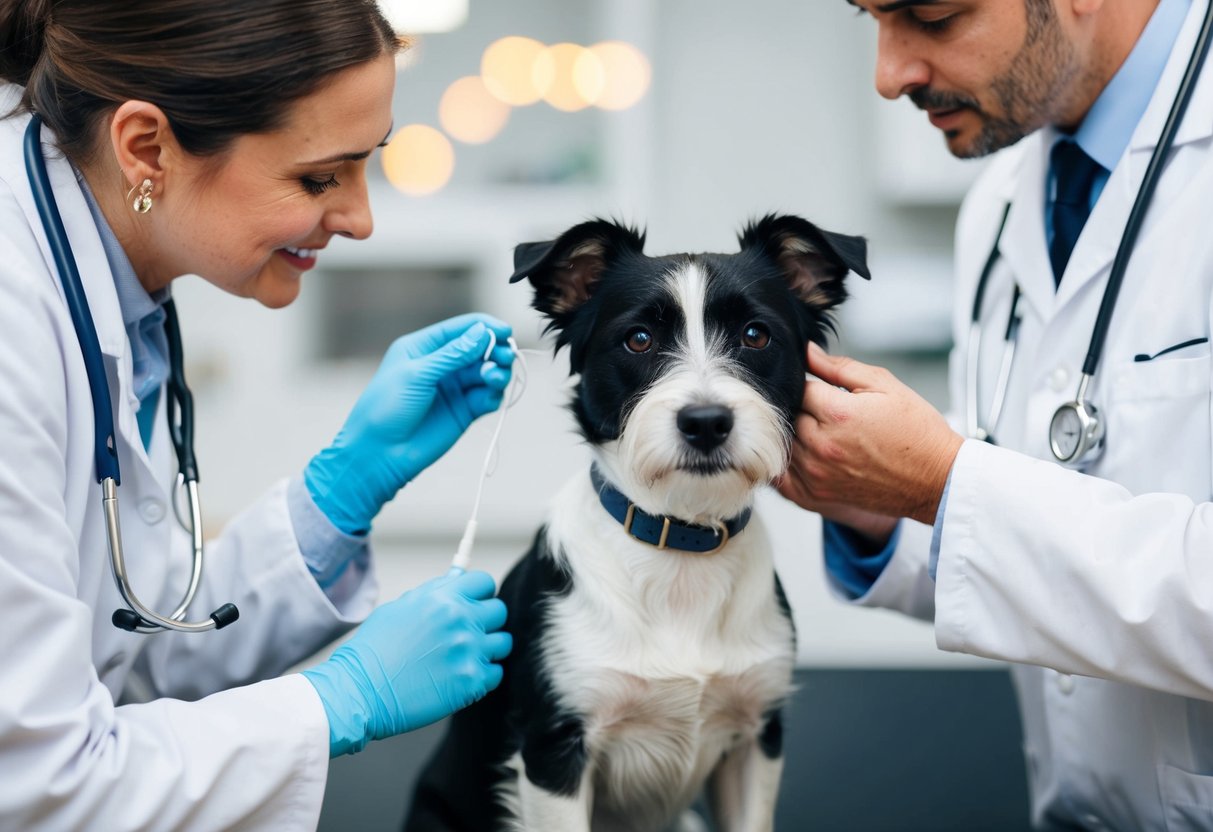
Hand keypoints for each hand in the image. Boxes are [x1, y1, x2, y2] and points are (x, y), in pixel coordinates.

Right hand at [301, 568, 511, 756]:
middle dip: (486, 620)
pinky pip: (496, 672)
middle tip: (468, 632)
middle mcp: (460, 621)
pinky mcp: (471, 682)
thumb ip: (433, 594)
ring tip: (464, 656)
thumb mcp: (399, 608)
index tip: (475, 602)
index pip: (484, 582)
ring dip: (487, 648)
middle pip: (499, 611)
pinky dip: (483, 675)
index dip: (480, 592)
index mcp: (442, 599)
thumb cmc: (372, 651)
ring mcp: (469, 652)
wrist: (359, 691)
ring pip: (502, 642)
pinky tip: (461, 676)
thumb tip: (456, 582)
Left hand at [305, 313, 513, 533]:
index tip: (505, 331)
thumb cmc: (386, 408)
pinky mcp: (465, 411)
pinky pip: (488, 397)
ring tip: (494, 379)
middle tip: (504, 358)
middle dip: (496, 351)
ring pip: (488, 372)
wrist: (379, 454)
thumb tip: (483, 332)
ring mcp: (455, 389)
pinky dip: (494, 395)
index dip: (486, 327)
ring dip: (497, 373)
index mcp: (424, 347)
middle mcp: (443, 365)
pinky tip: (488, 399)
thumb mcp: (417, 374)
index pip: (462, 329)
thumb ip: (452, 354)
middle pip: (481, 349)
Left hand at [776, 342, 962, 526]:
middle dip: (803, 410)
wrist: (937, 480)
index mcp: (838, 414)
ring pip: (783, 444)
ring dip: (795, 436)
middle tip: (827, 414)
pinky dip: (786, 466)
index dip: (811, 385)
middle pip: (788, 416)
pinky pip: (781, 479)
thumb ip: (840, 367)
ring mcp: (816, 475)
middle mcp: (822, 446)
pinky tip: (805, 458)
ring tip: (825, 435)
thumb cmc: (917, 434)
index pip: (799, 388)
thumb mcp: (885, 386)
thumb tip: (807, 352)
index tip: (824, 390)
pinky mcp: (815, 497)